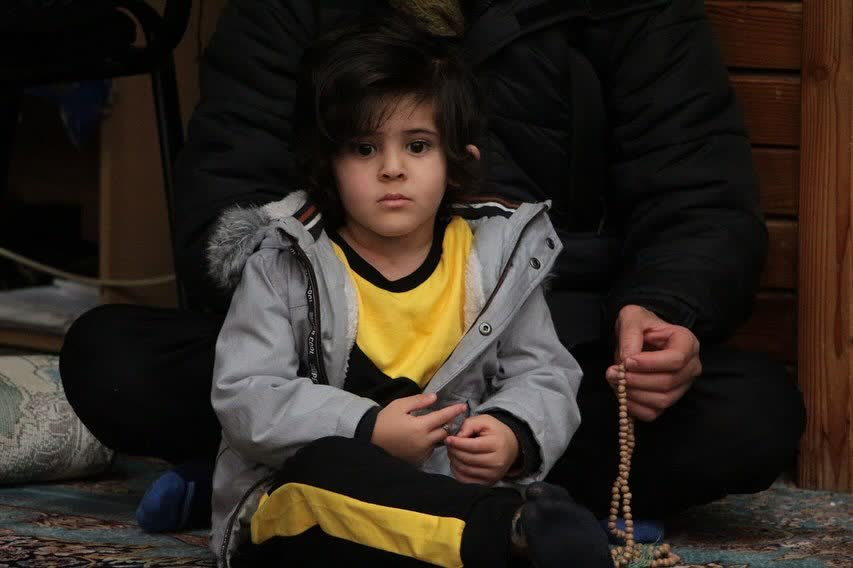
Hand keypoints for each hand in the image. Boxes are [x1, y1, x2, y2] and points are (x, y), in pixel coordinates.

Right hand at [371, 393, 465, 465]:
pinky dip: (430, 443)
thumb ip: (419, 401)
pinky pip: (430, 450)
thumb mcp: (400, 405)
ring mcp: (421, 453)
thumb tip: (435, 397)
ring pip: (438, 442)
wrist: (369, 440)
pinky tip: (423, 438)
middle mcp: (424, 441)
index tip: (464, 406)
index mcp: (420, 426)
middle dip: (448, 424)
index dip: (454, 411)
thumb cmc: (384, 420)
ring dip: (439, 434)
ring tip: (435, 427)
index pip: (443, 417)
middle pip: (445, 432)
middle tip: (449, 417)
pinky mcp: (418, 460)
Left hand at [445, 414, 518, 484]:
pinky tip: (456, 462)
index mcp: (497, 445)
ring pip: (465, 470)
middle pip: (467, 459)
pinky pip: (466, 480)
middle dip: (454, 451)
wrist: (511, 447)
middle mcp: (496, 462)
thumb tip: (457, 437)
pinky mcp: (488, 482)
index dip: (457, 443)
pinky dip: (457, 472)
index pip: (472, 446)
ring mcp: (493, 475)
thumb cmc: (495, 432)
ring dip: (454, 461)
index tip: (448, 439)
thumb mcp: (484, 420)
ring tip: (453, 452)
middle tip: (449, 445)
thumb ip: (469, 424)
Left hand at [607, 305, 701, 421]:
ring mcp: (682, 386)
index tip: (627, 361)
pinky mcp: (669, 400)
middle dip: (636, 381)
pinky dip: (634, 407)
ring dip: (633, 394)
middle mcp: (691, 366)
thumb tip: (627, 360)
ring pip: (661, 400)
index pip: (676, 360)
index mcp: (687, 342)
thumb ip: (630, 335)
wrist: (639, 337)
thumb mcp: (632, 318)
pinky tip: (622, 394)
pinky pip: (653, 413)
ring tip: (615, 381)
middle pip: (668, 383)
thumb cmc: (640, 325)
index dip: (649, 364)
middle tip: (612, 373)